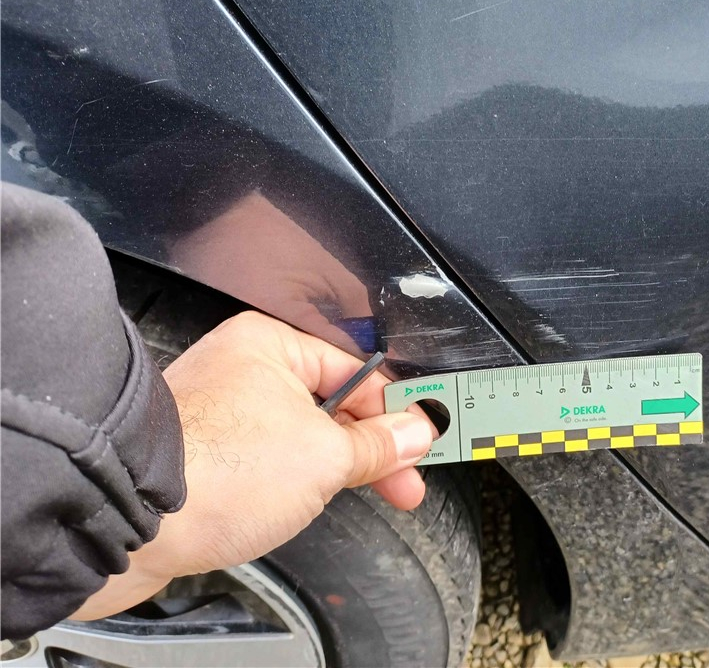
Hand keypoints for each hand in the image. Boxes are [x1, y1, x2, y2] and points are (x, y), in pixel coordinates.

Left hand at [73, 311, 432, 619]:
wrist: (129, 520)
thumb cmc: (212, 470)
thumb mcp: (324, 457)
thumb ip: (377, 445)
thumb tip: (413, 433)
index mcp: (271, 346)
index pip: (357, 374)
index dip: (394, 413)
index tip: (420, 443)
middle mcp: (241, 369)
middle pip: (329, 404)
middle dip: (366, 448)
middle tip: (400, 481)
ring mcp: (218, 412)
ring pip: (297, 435)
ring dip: (328, 467)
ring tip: (343, 495)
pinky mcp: (201, 453)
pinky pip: (263, 458)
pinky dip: (288, 480)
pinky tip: (294, 504)